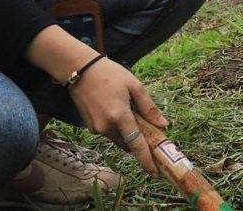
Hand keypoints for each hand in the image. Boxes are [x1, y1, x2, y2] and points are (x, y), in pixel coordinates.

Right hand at [66, 57, 166, 177]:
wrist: (79, 70)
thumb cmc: (109, 74)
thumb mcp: (134, 86)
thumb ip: (149, 107)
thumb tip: (163, 125)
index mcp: (119, 117)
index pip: (136, 144)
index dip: (146, 160)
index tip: (155, 172)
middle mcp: (106, 127)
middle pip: (128, 143)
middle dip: (139, 142)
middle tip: (151, 133)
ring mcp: (96, 128)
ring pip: (118, 138)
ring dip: (128, 133)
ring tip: (131, 113)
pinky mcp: (90, 126)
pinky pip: (109, 132)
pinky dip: (117, 127)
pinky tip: (117, 110)